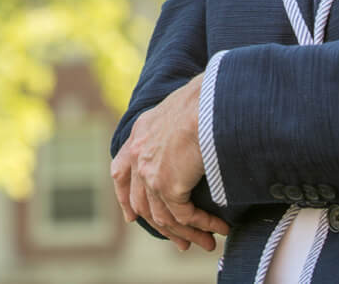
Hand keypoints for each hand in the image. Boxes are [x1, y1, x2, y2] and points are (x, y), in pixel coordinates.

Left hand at [109, 74, 230, 251]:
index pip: (121, 171)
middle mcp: (138, 153)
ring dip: (186, 232)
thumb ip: (181, 125)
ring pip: (163, 216)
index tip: (132, 217)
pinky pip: (184, 216)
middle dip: (163, 227)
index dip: (125, 197)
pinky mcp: (167, 185)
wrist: (208, 100)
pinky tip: (218, 229)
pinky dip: (202, 225)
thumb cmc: (208, 95)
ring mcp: (149, 171)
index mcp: (140, 131)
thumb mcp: (184, 105)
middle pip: (142, 202)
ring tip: (206, 242)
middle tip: (182, 241)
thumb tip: (201, 131)